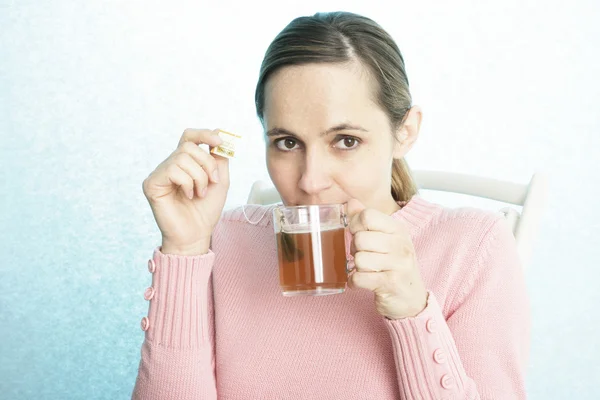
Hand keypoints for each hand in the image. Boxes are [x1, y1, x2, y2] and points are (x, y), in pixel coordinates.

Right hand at [142, 128, 229, 254]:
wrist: (197, 234)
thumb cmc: (206, 209)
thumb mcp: (219, 179)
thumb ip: (219, 157)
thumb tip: (218, 130)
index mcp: (185, 162)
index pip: (190, 137)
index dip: (204, 134)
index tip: (220, 141)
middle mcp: (170, 165)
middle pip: (188, 146)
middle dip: (207, 164)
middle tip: (212, 182)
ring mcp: (159, 174)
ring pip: (182, 158)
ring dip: (199, 177)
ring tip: (200, 193)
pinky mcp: (151, 184)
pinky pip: (172, 170)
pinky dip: (187, 183)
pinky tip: (188, 196)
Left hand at [346, 199, 427, 319]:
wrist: (412, 299)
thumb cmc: (394, 266)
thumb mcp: (385, 239)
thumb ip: (366, 220)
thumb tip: (350, 202)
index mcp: (399, 229)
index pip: (367, 215)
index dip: (355, 226)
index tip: (359, 235)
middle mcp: (401, 244)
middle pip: (360, 239)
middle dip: (355, 250)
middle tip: (364, 257)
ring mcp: (398, 264)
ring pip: (358, 259)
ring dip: (357, 268)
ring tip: (368, 270)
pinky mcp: (391, 284)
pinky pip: (358, 278)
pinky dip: (355, 282)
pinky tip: (364, 282)